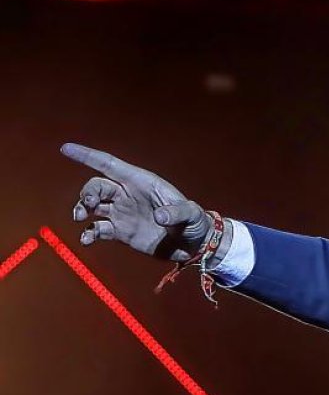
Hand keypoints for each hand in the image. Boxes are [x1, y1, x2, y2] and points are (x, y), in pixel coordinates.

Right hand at [63, 143, 211, 262]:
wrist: (194, 246)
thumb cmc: (195, 223)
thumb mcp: (191, 214)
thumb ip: (177, 213)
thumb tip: (159, 217)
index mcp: (142, 182)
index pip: (110, 164)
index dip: (87, 156)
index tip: (66, 149)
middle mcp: (128, 194)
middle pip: (97, 186)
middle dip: (87, 192)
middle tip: (88, 206)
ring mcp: (122, 212)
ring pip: (92, 205)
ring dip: (81, 209)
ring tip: (81, 218)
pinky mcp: (121, 232)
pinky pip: (97, 229)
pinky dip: (88, 233)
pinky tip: (87, 240)